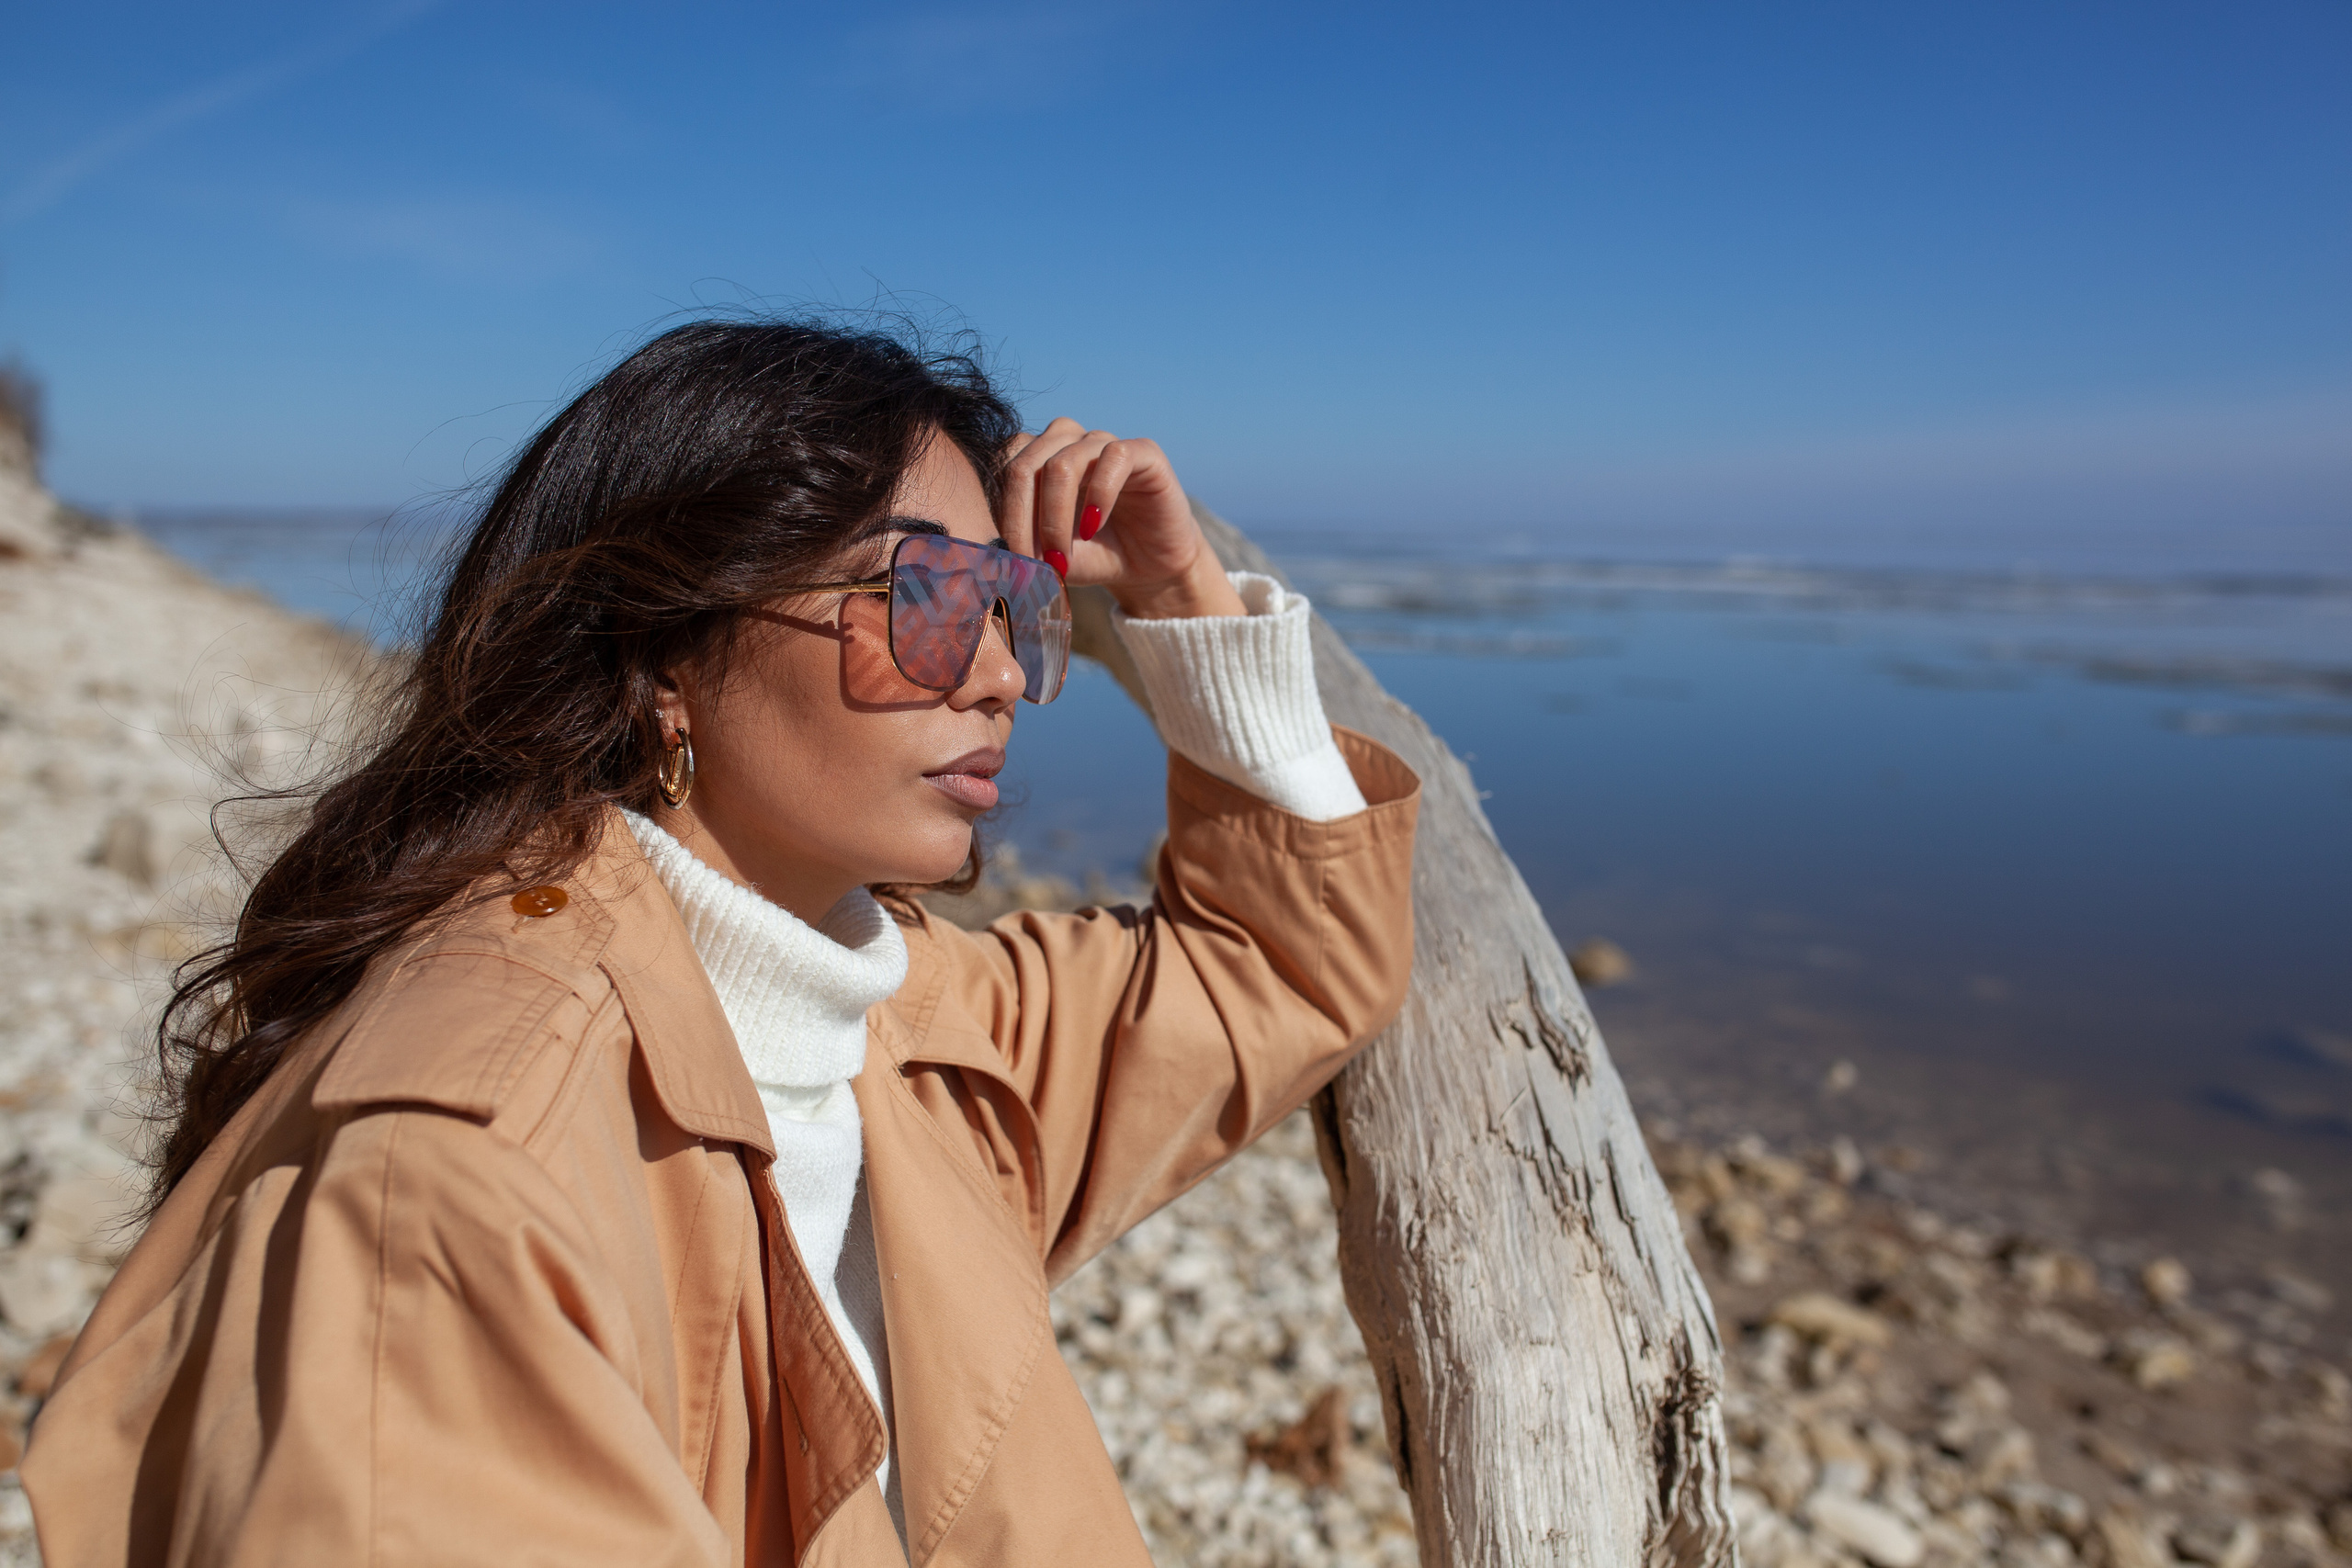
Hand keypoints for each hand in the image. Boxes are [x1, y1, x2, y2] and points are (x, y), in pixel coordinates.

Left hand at [996, 418, 1245, 619]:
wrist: (1148, 567)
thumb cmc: (1092, 556)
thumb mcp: (1047, 554)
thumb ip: (1019, 543)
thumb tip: (985, 549)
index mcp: (1039, 457)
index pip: (1004, 465)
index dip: (1001, 510)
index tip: (1010, 556)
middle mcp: (1069, 441)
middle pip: (1026, 464)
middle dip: (1023, 518)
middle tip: (1032, 561)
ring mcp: (1104, 442)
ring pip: (1064, 462)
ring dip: (1055, 516)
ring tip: (1061, 556)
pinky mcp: (1143, 451)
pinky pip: (1113, 458)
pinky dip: (1097, 496)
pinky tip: (1092, 528)